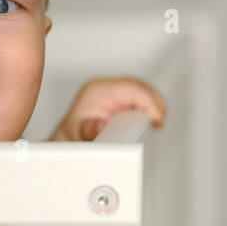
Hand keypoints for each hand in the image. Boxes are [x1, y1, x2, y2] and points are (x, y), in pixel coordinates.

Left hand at [49, 76, 166, 141]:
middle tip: (159, 120)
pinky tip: (149, 116)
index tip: (156, 118)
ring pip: (140, 88)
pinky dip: (146, 104)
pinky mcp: (114, 96)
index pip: (131, 88)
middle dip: (154, 102)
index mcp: (97, 91)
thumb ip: (91, 131)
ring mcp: (109, 89)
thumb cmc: (72, 137)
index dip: (149, 102)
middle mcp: (103, 87)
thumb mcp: (81, 137)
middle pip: (138, 85)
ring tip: (157, 120)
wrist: (67, 139)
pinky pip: (136, 94)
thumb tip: (100, 125)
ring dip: (152, 103)